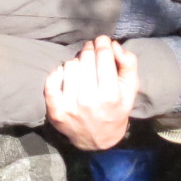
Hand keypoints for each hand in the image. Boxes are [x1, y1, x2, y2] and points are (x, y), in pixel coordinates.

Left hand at [45, 35, 136, 150]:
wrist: (97, 140)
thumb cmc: (115, 109)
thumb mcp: (129, 91)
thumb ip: (128, 65)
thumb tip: (114, 45)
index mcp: (111, 96)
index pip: (103, 58)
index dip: (102, 44)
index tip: (102, 40)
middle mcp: (89, 101)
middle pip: (85, 59)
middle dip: (89, 50)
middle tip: (91, 49)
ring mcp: (70, 106)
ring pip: (69, 66)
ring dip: (76, 62)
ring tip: (81, 67)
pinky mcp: (55, 110)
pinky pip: (51, 80)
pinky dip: (58, 72)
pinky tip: (65, 73)